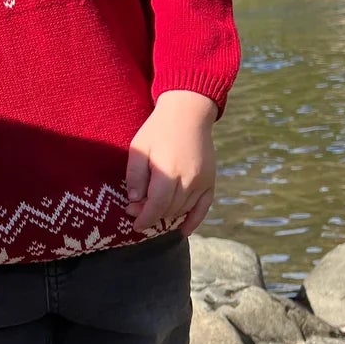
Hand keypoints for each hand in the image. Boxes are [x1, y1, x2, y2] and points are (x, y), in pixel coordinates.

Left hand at [126, 90, 216, 237]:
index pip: (157, 206)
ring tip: (153, 213)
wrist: (189, 112)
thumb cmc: (158, 129)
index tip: (135, 225)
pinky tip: (183, 231)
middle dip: (152, 216)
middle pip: (170, 210)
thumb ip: (135, 175)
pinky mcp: (210, 180)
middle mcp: (189, 180)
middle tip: (137, 212)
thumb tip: (134, 200)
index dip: (145, 218)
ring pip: (184, 210)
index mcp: (169, 171)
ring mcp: (202, 181)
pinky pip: (204, 207)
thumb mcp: (139, 148)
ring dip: (168, 217)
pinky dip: (194, 220)